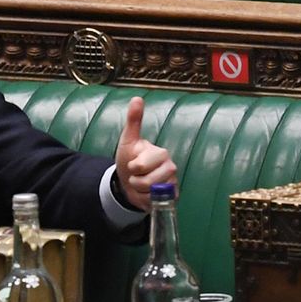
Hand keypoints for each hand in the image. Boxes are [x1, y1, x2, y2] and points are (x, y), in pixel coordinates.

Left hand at [114, 97, 174, 211]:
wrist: (130, 181)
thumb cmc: (130, 159)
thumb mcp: (128, 140)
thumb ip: (134, 120)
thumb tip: (137, 98)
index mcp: (161, 153)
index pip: (142, 165)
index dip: (132, 167)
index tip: (133, 163)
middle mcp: (170, 167)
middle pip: (147, 182)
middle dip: (135, 181)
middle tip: (136, 174)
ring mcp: (172, 183)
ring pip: (151, 193)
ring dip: (140, 191)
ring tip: (141, 184)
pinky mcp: (172, 197)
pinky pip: (156, 203)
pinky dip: (147, 201)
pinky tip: (148, 194)